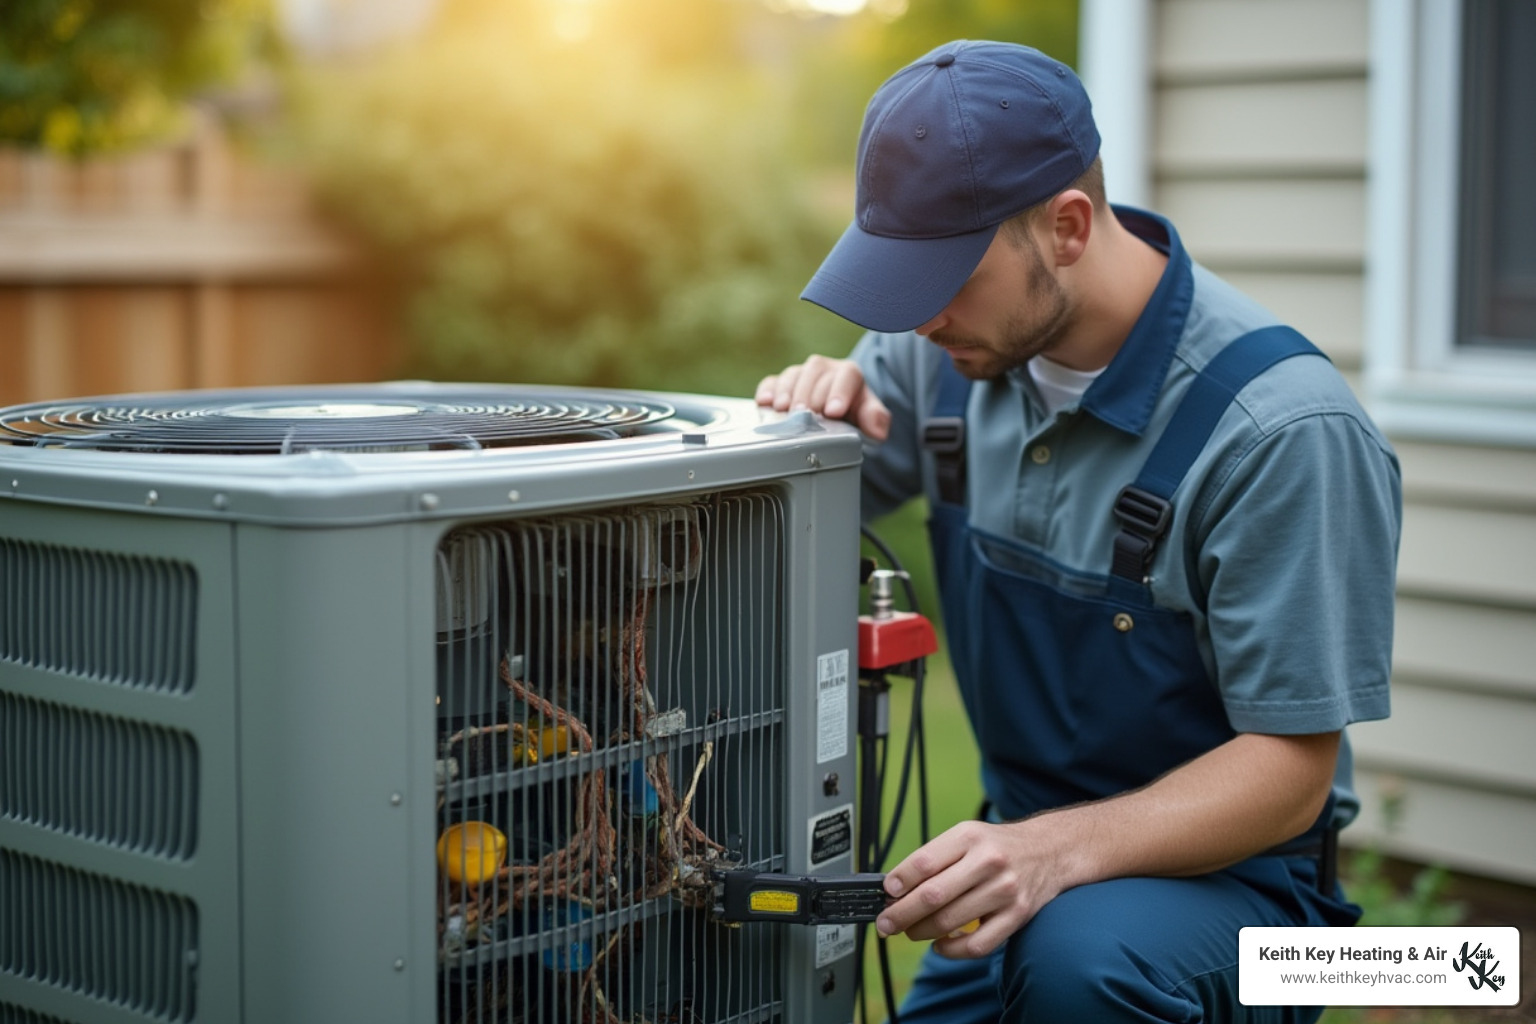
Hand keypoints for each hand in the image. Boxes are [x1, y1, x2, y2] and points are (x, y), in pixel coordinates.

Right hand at [754, 355, 890, 439]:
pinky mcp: (781, 383)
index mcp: (849, 374)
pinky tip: (764, 402)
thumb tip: (877, 430)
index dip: (838, 392)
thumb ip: (876, 419)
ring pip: (793, 374)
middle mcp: (824, 369)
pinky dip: (767, 390)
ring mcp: (801, 374)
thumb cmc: (854, 413)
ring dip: (787, 391)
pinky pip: (771, 381)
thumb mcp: (870, 417)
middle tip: (804, 414)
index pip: (846, 376)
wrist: (837, 411)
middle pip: (815, 372)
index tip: (832, 411)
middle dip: (809, 394)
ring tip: (783, 409)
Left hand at [875, 819, 1070, 958]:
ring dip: (921, 931)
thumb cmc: (997, 847)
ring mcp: (1004, 891)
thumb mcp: (966, 837)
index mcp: (969, 837)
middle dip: (900, 914)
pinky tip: (940, 944)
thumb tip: (896, 889)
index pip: (924, 862)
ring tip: (910, 930)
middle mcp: (988, 862)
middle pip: (932, 896)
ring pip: (949, 922)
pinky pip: (976, 945)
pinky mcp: (1016, 916)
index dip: (899, 881)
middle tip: (885, 924)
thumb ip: (934, 859)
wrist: (1049, 851)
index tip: (885, 893)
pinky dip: (951, 950)